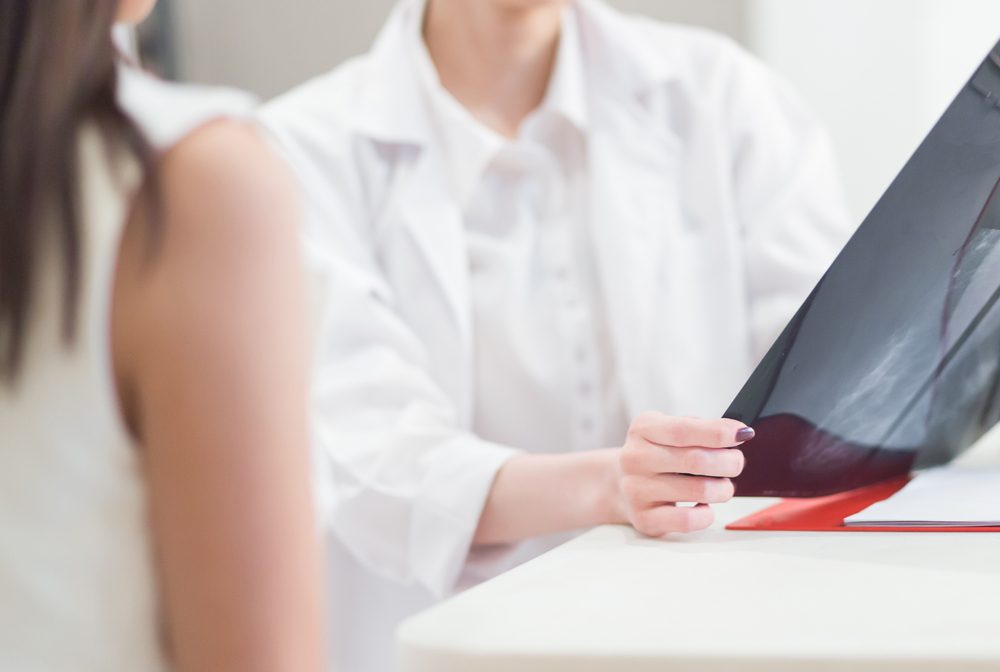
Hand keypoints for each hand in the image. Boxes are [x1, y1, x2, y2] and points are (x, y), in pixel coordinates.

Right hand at [614, 413, 752, 535]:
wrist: (619, 484)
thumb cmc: (656, 455)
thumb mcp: (667, 430)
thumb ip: (698, 428)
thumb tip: (737, 434)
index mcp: (643, 429)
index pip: (684, 430)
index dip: (718, 432)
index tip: (742, 433)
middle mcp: (635, 458)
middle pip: (696, 460)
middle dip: (729, 462)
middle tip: (736, 463)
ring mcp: (637, 490)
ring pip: (699, 491)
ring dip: (723, 489)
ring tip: (721, 486)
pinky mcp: (644, 518)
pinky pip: (688, 520)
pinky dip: (706, 514)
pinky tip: (703, 506)